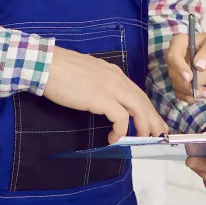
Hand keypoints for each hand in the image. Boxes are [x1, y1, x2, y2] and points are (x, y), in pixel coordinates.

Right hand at [41, 46, 167, 141]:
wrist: (46, 64)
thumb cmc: (60, 70)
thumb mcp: (88, 75)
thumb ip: (100, 85)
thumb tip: (103, 101)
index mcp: (114, 73)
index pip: (138, 93)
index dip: (149, 109)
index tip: (153, 122)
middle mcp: (116, 79)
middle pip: (143, 102)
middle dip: (154, 120)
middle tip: (159, 135)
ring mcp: (110, 88)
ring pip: (138, 109)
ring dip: (143, 127)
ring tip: (142, 140)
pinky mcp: (100, 98)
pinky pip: (120, 118)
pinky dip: (121, 130)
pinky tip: (113, 138)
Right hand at [166, 30, 205, 100]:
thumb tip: (198, 65)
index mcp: (179, 42)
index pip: (173, 55)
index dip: (180, 67)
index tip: (189, 78)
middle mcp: (174, 56)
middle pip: (173, 73)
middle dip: (185, 84)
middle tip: (201, 91)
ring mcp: (176, 70)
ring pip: (176, 84)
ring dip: (189, 92)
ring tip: (205, 93)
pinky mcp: (181, 81)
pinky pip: (180, 92)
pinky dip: (188, 97)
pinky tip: (200, 97)